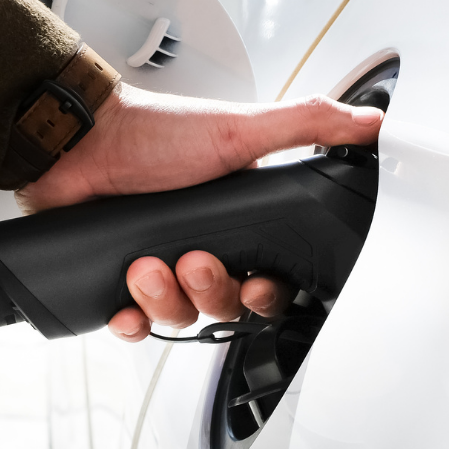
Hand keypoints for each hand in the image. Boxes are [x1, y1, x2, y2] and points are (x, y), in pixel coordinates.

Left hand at [17, 83, 382, 341]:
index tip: (257, 284)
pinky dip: (131, 323)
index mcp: (238, 221)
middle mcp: (202, 247)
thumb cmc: (154, 131)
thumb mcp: (240, 127)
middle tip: (193, 260)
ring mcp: (158, 267)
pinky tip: (124, 307)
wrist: (78, 140)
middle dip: (212, 290)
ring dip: (165, 298)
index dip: (267, 293)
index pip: (270, 279)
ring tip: (146, 264)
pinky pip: (134, 326)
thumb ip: (308, 126)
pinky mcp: (117, 281)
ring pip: (179, 318)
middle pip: (226, 306)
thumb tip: (369, 123)